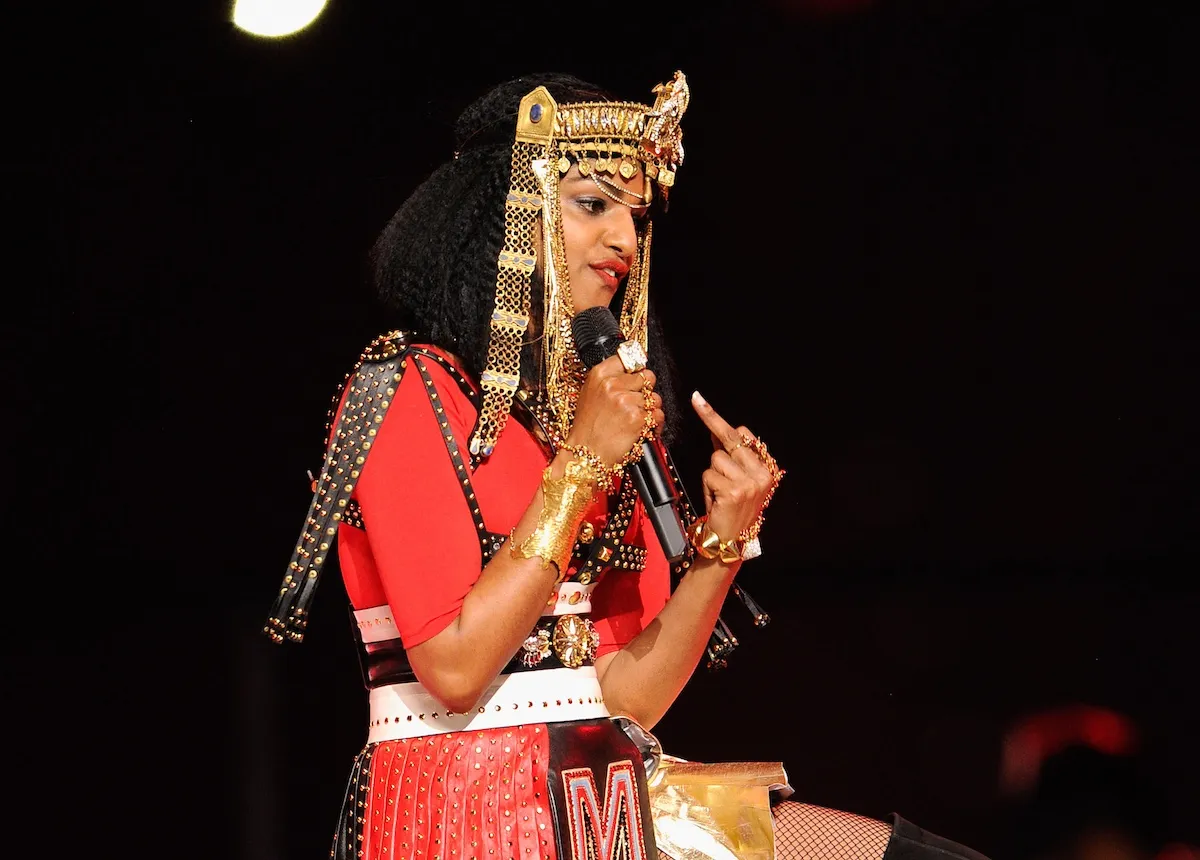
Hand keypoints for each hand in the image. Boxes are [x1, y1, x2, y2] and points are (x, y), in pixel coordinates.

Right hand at [565, 355, 664, 467]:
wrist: (585, 456)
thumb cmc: (587, 429)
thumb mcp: (590, 394)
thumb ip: (609, 379)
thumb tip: (633, 370)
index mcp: (599, 375)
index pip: (629, 358)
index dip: (636, 369)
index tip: (638, 375)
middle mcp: (612, 384)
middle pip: (647, 377)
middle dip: (645, 392)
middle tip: (633, 406)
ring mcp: (625, 400)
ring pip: (655, 398)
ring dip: (650, 411)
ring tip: (634, 422)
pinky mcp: (637, 417)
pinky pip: (658, 415)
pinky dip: (654, 425)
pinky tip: (640, 431)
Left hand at [690, 390, 778, 545]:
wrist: (729, 542)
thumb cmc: (731, 510)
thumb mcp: (736, 481)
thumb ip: (730, 456)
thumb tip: (716, 430)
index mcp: (767, 470)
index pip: (743, 435)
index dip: (718, 420)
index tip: (701, 401)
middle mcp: (762, 474)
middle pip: (728, 440)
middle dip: (711, 421)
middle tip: (697, 399)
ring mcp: (750, 482)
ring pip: (715, 459)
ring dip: (711, 474)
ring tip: (719, 493)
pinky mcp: (734, 491)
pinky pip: (709, 474)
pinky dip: (707, 487)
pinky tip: (716, 501)